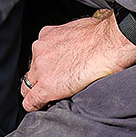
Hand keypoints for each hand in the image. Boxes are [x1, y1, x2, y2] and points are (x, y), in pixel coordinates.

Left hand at [20, 12, 135, 111]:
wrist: (107, 43)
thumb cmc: (100, 35)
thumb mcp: (77, 29)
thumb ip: (68, 40)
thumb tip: (75, 46)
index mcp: (47, 35)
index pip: (38, 56)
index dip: (45, 68)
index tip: (54, 74)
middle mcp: (40, 49)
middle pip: (32, 71)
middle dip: (40, 79)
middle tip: (56, 87)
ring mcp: (41, 68)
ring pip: (28, 86)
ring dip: (38, 92)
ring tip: (53, 98)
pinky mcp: (47, 86)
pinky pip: (31, 101)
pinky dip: (36, 106)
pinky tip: (45, 107)